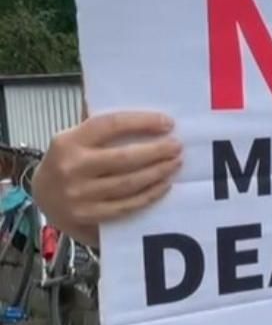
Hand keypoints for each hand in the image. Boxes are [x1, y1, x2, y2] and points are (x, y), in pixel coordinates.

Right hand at [32, 111, 182, 246]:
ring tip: (175, 163)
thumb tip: (136, 107)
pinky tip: (164, 185)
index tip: (167, 122)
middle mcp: (72, 168)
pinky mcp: (89, 216)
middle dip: (157, 151)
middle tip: (177, 146)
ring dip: (158, 172)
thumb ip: (99, 125)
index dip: (142, 122)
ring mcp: (80, 195)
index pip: (110, 125)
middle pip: (125, 157)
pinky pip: (127, 205)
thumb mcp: (73, 139)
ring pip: (129, 183)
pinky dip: (149, 195)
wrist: (42, 197)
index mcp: (68, 141)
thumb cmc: (66, 162)